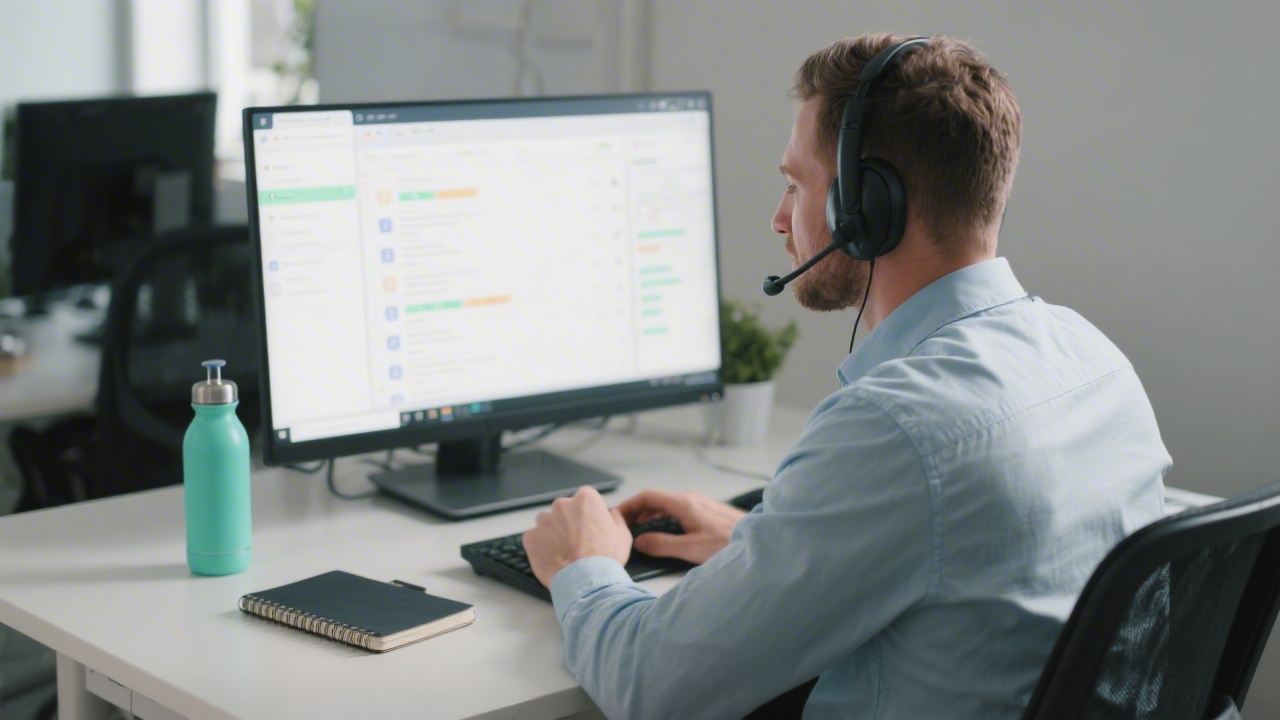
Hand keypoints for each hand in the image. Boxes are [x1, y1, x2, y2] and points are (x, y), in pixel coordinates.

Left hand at [522, 486, 632, 588]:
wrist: (586, 581)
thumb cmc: (607, 558)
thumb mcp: (623, 536)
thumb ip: (616, 519)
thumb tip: (612, 514)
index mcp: (586, 499)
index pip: (585, 499)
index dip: (588, 515)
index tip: (591, 528)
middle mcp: (562, 504)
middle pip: (564, 510)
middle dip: (569, 523)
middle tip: (578, 543)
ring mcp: (544, 520)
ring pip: (547, 523)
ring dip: (553, 533)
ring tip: (564, 552)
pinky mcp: (530, 537)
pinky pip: (534, 538)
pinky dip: (540, 547)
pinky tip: (552, 559)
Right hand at [616, 490, 746, 565]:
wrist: (756, 539)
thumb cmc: (728, 543)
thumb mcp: (691, 548)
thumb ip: (662, 544)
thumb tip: (640, 541)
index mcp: (683, 503)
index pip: (647, 496)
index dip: (629, 505)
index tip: (617, 515)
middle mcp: (690, 498)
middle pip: (655, 500)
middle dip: (637, 512)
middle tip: (624, 526)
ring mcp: (698, 503)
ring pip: (666, 505)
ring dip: (650, 516)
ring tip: (639, 530)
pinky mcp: (705, 511)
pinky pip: (676, 509)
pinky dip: (663, 518)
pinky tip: (662, 531)